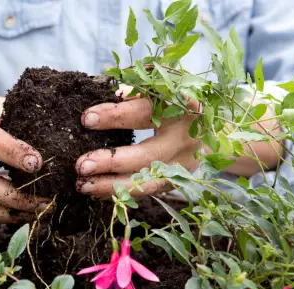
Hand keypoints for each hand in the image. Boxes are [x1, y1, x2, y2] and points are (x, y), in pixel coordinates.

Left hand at [75, 96, 200, 198]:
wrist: (213, 130)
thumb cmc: (178, 104)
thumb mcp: (164, 90)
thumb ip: (138, 91)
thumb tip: (112, 94)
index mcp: (183, 108)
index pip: (146, 111)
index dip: (116, 115)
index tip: (87, 119)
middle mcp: (187, 139)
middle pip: (147, 155)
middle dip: (111, 161)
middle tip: (81, 165)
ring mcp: (184, 165)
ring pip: (147, 182)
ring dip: (112, 186)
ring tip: (83, 185)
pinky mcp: (178, 182)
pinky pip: (146, 191)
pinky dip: (120, 193)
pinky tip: (96, 192)